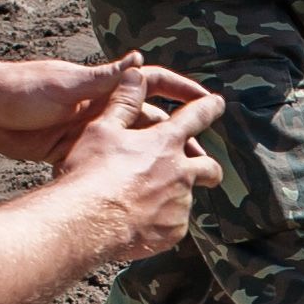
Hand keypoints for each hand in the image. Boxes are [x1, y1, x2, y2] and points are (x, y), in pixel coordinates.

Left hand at [0, 50, 212, 165]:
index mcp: (104, 87)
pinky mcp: (70, 151)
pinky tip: (138, 196)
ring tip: (177, 185)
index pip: (153, 84)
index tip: (208, 103)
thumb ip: (104, 78)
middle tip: (201, 158)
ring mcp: (87, 130)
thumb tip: (139, 59)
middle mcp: (101, 107)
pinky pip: (105, 165)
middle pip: (149, 122)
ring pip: (131, 148)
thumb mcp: (68, 85)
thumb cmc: (24, 89)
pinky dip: (122, 179)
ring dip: (153, 163)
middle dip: (176, 137)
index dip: (181, 91)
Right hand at [49, 83, 223, 260]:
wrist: (85, 222)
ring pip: (188, 197)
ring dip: (175, 196)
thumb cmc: (89, 172)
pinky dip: (162, 221)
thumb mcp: (101, 129)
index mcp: (164, 143)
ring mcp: (180, 203)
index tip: (218, 103)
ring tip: (147, 201)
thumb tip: (136, 72)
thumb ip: (124, 102)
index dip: (208, 107)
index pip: (195, 117)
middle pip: (209, 167)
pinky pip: (174, 224)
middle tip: (201, 169)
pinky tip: (139, 222)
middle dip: (208, 166)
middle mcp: (180, 172)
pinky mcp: (174, 231)